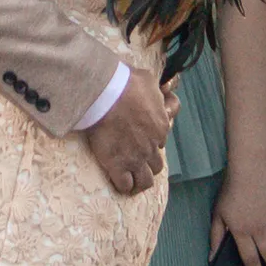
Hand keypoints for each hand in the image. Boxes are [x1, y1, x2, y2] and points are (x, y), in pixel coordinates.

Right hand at [85, 68, 169, 196]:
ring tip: (130, 178)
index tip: (139, 138)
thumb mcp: (148, 79)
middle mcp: (151, 146)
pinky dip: (123, 185)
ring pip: (145, 181)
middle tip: (135, 160)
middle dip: (148, 164)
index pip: (161, 142)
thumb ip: (154, 89)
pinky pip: (125, 185)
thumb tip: (160, 87)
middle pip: (157, 166)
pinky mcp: (117, 166)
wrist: (104, 94)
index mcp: (160, 126)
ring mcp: (135, 158)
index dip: (151, 141)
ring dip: (139, 180)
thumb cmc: (126, 83)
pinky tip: (117, 180)